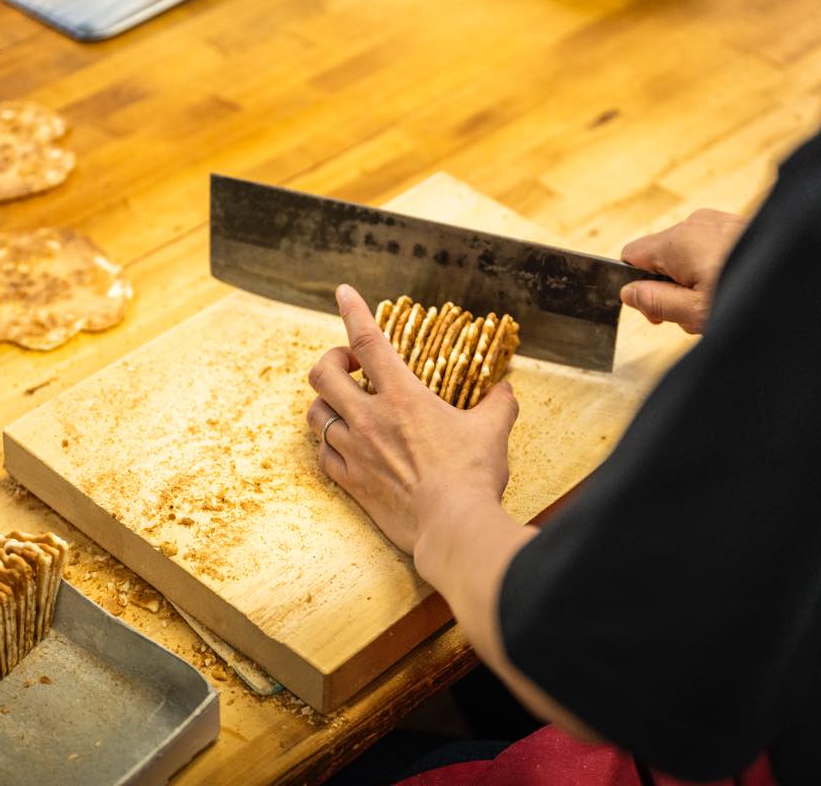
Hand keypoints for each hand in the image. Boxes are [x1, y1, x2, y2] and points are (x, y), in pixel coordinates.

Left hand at [305, 285, 519, 553]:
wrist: (451, 527)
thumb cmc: (472, 476)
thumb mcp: (492, 431)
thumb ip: (498, 404)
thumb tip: (505, 391)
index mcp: (403, 397)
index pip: (369, 340)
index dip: (353, 311)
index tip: (342, 292)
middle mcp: (370, 419)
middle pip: (322, 374)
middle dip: (330, 361)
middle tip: (350, 367)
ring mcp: (355, 452)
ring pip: (315, 414)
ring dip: (325, 403)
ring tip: (345, 405)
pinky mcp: (351, 483)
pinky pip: (322, 454)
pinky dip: (327, 443)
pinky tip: (344, 444)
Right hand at [619, 208, 747, 333]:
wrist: (806, 282)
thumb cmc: (751, 298)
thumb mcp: (693, 312)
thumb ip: (654, 302)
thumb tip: (627, 293)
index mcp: (677, 241)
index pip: (631, 256)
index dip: (636, 286)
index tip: (657, 310)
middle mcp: (695, 223)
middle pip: (660, 257)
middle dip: (669, 287)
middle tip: (693, 315)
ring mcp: (719, 221)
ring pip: (685, 255)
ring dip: (693, 281)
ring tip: (719, 302)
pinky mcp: (738, 225)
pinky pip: (709, 248)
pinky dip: (713, 269)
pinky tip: (733, 286)